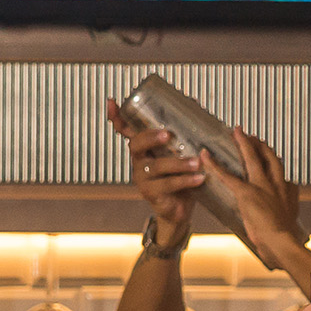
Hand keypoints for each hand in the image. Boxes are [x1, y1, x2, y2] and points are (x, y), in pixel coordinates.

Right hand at [105, 100, 204, 240]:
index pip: (125, 130)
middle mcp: (139, 160)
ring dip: (178, 163)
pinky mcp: (151, 193)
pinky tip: (199, 177)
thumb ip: (184, 131)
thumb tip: (194, 103)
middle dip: (150, 137)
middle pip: (136, 145)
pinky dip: (185, 181)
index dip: (116, 117)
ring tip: (196, 162)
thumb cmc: (181, 175)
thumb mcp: (181, 151)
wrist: (181, 207)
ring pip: (157, 166)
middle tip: (167, 134)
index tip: (112, 102)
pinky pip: (167, 185)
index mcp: (144, 147)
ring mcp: (143, 177)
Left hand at [208, 132, 304, 259]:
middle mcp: (277, 183)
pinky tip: (206, 156)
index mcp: (287, 189)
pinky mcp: (247, 193)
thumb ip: (286, 203)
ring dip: (243, 143)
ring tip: (235, 132)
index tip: (264, 149)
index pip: (278, 167)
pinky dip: (214, 165)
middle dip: (259, 143)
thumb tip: (284, 200)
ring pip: (252, 158)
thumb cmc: (285, 236)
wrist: (283, 243)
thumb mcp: (290, 216)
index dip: (270, 156)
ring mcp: (262, 186)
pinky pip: (228, 176)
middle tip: (249, 135)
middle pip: (269, 155)